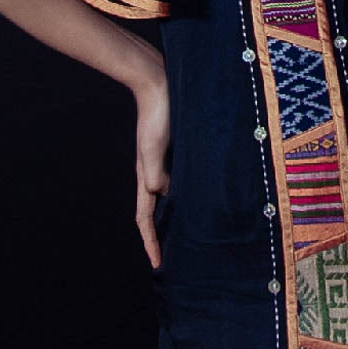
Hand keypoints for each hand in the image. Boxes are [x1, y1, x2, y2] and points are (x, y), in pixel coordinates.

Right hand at [134, 74, 170, 271]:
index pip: (145, 218)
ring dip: (177, 220)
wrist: (159, 84)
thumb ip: (154, 170)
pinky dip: (189, 198)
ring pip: (172, 200)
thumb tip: (156, 192)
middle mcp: (155, 175)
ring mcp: (166, 165)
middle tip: (172, 259)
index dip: (150, 242)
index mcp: (146, 177)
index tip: (157, 264)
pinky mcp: (178, 155)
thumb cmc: (157, 115)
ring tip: (189, 238)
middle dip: (161, 237)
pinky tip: (202, 202)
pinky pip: (183, 183)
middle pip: (157, 214)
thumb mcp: (154, 145)